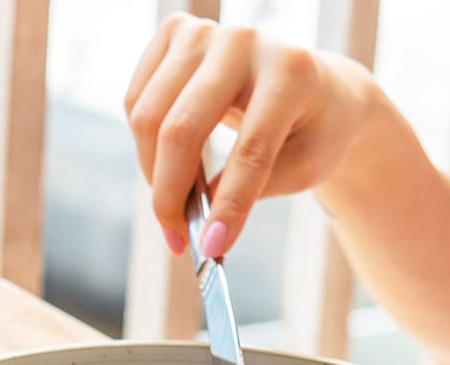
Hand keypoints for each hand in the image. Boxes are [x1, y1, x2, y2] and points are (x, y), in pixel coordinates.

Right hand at [125, 13, 374, 256]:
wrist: (312, 83)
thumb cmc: (313, 128)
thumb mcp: (306, 165)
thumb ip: (257, 187)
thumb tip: (203, 213)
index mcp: (291, 71)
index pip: (251, 149)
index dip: (229, 204)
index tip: (211, 248)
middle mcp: (244, 41)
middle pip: (181, 129)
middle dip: (171, 195)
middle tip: (177, 239)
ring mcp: (203, 31)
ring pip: (147, 118)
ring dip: (154, 173)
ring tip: (179, 203)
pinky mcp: (174, 32)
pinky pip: (136, 101)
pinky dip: (145, 143)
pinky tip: (170, 162)